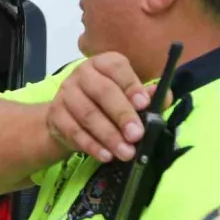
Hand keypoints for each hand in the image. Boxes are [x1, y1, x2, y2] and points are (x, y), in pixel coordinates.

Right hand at [46, 53, 169, 163]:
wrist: (68, 115)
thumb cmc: (105, 103)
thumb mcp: (127, 95)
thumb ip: (146, 96)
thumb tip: (164, 97)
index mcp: (103, 63)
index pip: (117, 69)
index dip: (131, 86)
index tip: (144, 104)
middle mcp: (82, 73)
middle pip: (103, 92)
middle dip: (122, 115)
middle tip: (137, 135)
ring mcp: (66, 93)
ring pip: (88, 114)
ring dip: (109, 136)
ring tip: (126, 152)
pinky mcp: (56, 115)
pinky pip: (74, 132)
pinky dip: (92, 146)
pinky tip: (106, 155)